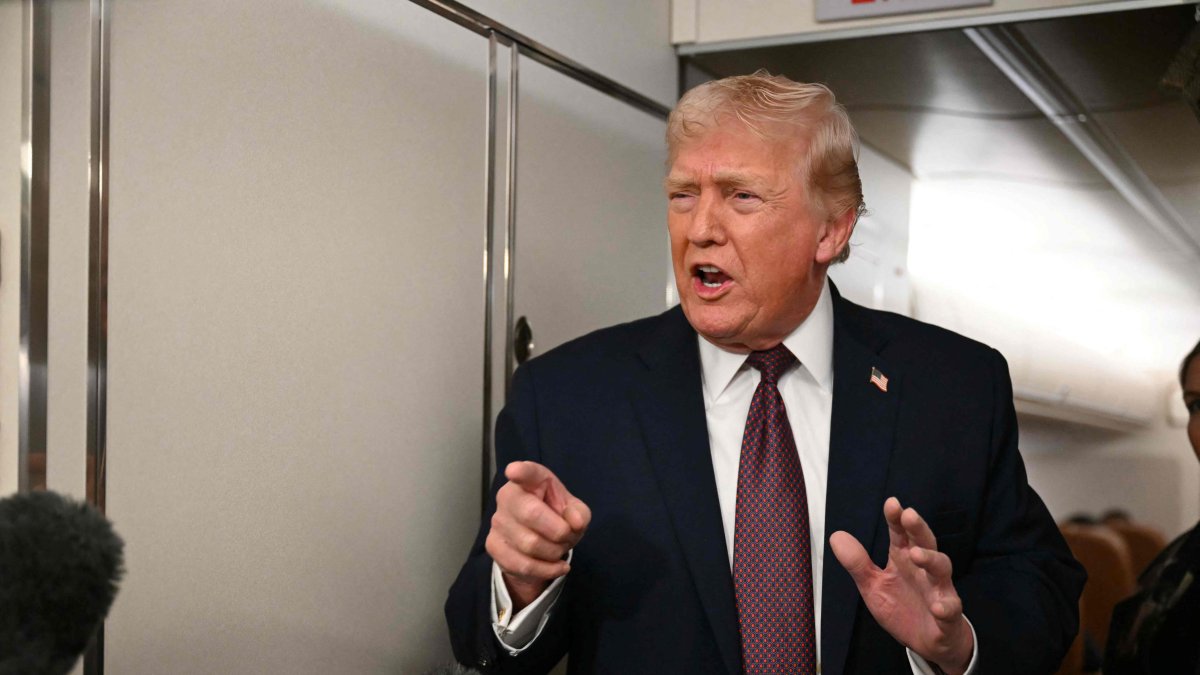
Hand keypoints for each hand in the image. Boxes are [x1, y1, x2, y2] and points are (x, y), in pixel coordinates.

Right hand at [486, 461, 590, 611]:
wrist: (539, 545)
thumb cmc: (556, 518)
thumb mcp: (575, 513)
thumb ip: (579, 513)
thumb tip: (575, 522)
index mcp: (532, 480)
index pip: (527, 473)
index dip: (521, 471)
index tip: (514, 471)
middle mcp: (509, 496)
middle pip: (531, 514)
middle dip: (558, 531)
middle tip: (567, 536)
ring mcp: (498, 521)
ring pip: (529, 544)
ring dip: (554, 552)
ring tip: (559, 549)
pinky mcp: (493, 545)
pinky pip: (522, 564)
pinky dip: (546, 570)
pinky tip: (557, 567)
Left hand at [829, 497, 973, 674]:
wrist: (928, 641)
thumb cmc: (902, 607)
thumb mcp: (873, 586)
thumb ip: (857, 563)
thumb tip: (836, 536)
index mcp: (903, 560)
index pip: (901, 534)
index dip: (896, 519)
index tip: (891, 503)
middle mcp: (924, 570)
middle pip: (925, 543)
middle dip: (918, 529)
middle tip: (909, 515)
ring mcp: (939, 591)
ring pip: (941, 570)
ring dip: (931, 560)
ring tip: (916, 554)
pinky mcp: (948, 615)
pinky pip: (950, 609)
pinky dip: (945, 607)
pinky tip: (937, 606)